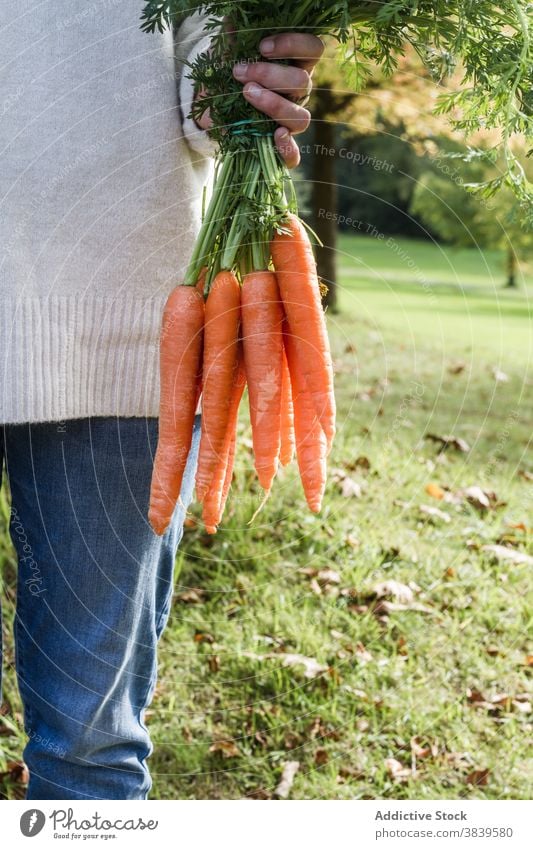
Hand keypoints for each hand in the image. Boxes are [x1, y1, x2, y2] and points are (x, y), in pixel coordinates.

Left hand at [195, 33, 323, 168]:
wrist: (210, 112)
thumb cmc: (226, 77)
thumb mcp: (226, 56)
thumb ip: (233, 40)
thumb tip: (231, 19)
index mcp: (294, 66)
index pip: (313, 50)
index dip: (293, 45)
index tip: (262, 47)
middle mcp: (298, 95)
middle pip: (303, 82)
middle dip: (270, 75)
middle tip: (239, 73)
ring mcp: (291, 123)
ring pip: (301, 117)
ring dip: (275, 105)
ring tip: (247, 95)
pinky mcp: (279, 149)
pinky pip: (294, 156)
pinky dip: (287, 150)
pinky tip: (274, 137)